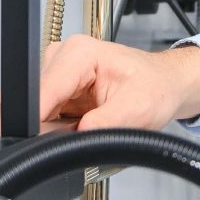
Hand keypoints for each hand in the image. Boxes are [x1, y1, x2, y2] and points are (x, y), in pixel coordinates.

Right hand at [0, 35, 199, 136]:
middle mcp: (62, 59)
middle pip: (33, 106)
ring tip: (87, 127)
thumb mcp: (139, 109)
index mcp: (79, 54)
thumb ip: (106, 123)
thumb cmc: (156, 88)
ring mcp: (57, 75)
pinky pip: (43, 120)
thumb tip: (79, 135)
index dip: (35, 123)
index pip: (41, 92)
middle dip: (50, 130)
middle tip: (82, 134)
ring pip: (35, 116)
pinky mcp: (57, 91)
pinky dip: (59, 131)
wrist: (165, 86)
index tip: (38, 145)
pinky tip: (79, 126)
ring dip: (55, 132)